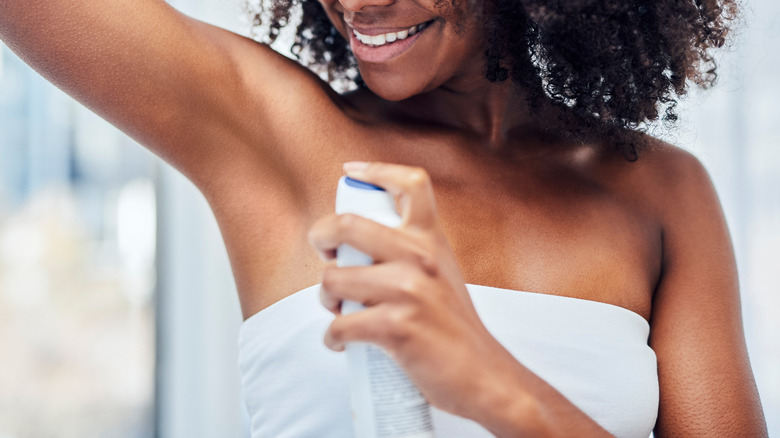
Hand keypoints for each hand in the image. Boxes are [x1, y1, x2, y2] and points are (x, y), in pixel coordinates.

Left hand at [307, 161, 511, 418]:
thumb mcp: (443, 273)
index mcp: (432, 240)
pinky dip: (332, 338)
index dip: (376, 170)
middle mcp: (420, 257)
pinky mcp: (396, 326)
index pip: (411, 184)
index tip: (351, 171)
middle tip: (324, 256)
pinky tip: (342, 343)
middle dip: (321, 237)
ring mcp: (408, 291)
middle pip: (347, 224)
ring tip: (338, 309)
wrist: (484, 377)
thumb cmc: (455, 329)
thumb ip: (412, 253)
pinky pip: (339, 324)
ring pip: (334, 280)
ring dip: (326, 298)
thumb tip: (359, 247)